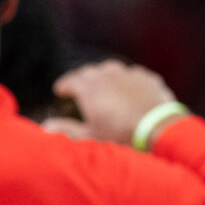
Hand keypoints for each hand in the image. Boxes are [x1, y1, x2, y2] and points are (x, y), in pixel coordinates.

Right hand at [41, 59, 185, 145]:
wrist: (159, 128)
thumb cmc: (122, 136)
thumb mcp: (91, 137)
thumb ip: (68, 130)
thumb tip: (46, 126)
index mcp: (91, 89)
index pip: (72, 80)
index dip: (65, 84)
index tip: (60, 90)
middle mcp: (109, 76)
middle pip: (91, 71)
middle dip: (82, 78)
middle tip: (78, 86)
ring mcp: (131, 75)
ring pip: (113, 68)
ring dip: (104, 74)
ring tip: (102, 82)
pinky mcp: (149, 78)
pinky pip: (134, 73)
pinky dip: (127, 79)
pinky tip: (128, 86)